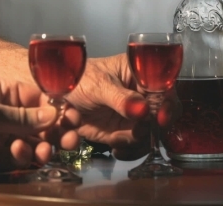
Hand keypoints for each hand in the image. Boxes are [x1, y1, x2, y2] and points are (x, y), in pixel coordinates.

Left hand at [0, 77, 79, 180]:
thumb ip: (23, 117)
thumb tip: (55, 115)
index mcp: (7, 93)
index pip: (42, 100)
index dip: (60, 110)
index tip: (74, 121)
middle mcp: (8, 115)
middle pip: (43, 124)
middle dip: (57, 132)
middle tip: (69, 142)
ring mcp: (2, 137)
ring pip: (34, 143)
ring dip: (43, 148)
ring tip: (42, 152)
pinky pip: (19, 160)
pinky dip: (24, 159)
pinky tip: (20, 155)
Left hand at [66, 54, 180, 159]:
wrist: (54, 96)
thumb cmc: (77, 78)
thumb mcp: (98, 84)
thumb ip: (121, 98)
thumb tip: (143, 110)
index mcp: (140, 73)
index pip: (164, 88)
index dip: (168, 103)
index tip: (161, 118)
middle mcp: (141, 95)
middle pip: (162, 114)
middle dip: (152, 128)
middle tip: (137, 132)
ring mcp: (133, 115)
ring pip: (150, 133)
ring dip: (139, 142)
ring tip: (119, 141)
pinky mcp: (122, 131)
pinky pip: (134, 144)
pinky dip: (128, 150)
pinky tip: (116, 148)